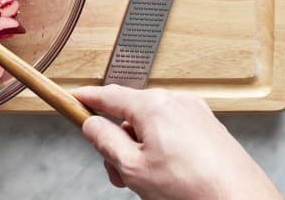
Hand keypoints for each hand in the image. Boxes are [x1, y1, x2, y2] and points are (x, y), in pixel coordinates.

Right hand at [73, 85, 282, 199]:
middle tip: (120, 173)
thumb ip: (105, 141)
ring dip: (142, 149)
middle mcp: (176, 102)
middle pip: (131, 114)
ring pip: (153, 126)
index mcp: (153, 105)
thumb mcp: (133, 168)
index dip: (87, 99)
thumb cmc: (194, 188)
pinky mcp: (209, 128)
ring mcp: (196, 113)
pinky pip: (174, 131)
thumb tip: (92, 125)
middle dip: (119, 142)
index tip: (75, 99)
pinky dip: (163, 149)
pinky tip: (171, 177)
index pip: (109, 95)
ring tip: (151, 182)